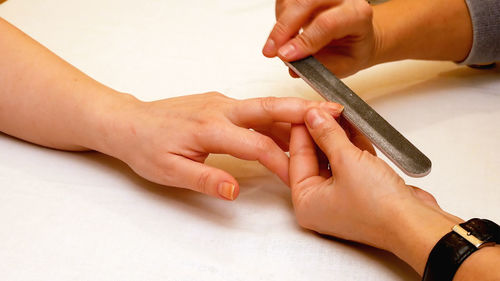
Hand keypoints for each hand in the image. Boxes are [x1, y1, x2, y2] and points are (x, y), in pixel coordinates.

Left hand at [96, 92, 342, 200]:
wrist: (128, 123)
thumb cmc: (146, 146)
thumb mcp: (171, 171)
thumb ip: (206, 180)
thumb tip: (235, 192)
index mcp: (209, 127)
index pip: (256, 144)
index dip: (280, 162)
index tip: (296, 177)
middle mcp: (218, 108)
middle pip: (269, 108)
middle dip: (303, 111)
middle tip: (334, 112)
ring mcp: (219, 102)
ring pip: (264, 107)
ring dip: (292, 115)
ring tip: (321, 123)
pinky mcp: (219, 103)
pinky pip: (253, 109)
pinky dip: (274, 117)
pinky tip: (286, 130)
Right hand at [262, 0, 378, 77]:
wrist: (357, 33)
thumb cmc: (354, 48)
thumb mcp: (345, 65)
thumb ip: (321, 68)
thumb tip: (294, 68)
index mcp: (358, 15)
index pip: (327, 23)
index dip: (303, 40)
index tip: (285, 56)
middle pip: (306, 3)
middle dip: (283, 28)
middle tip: (271, 51)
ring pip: (293, 0)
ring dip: (280, 24)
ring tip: (279, 45)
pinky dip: (280, 17)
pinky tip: (285, 32)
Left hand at [289, 108, 461, 272]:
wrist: (416, 224)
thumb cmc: (380, 208)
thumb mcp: (347, 161)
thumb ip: (328, 135)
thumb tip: (314, 117)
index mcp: (306, 202)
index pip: (297, 157)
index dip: (302, 130)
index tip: (308, 110)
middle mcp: (320, 203)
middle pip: (314, 157)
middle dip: (322, 132)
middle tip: (325, 109)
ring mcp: (341, 198)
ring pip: (333, 159)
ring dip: (338, 136)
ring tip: (339, 113)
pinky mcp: (360, 192)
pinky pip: (351, 164)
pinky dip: (353, 147)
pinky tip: (355, 127)